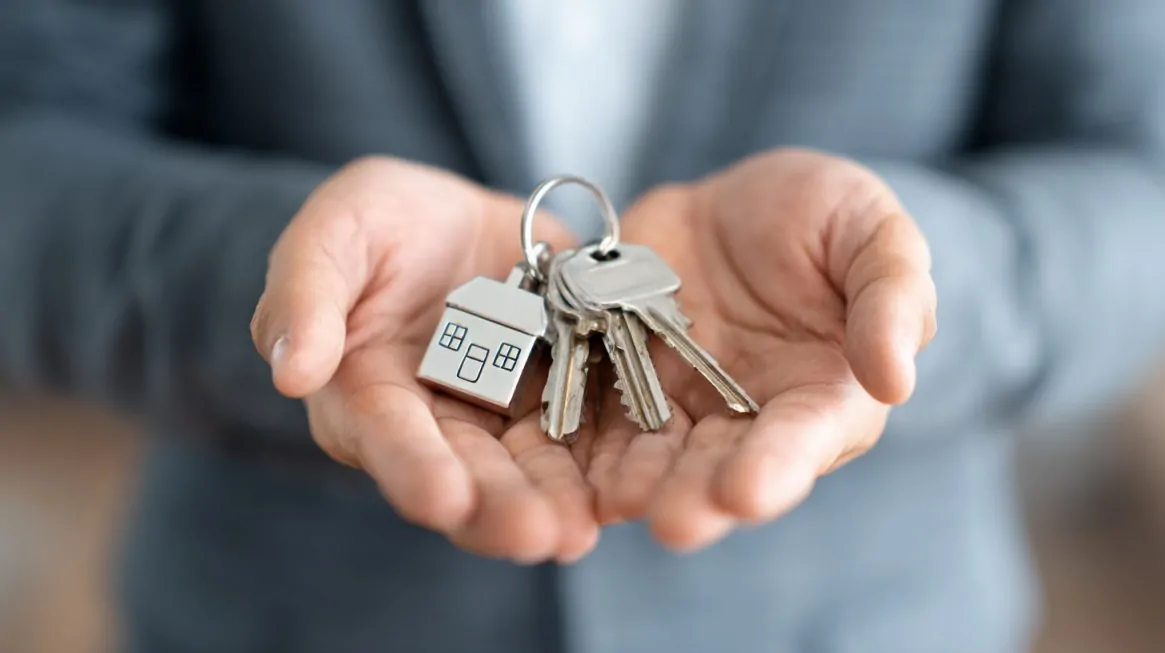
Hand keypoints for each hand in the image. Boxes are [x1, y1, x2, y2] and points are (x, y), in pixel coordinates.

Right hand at [250, 157, 597, 562]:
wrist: (451, 217)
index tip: (443, 500)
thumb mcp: (332, 234)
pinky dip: (605, 462)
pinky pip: (587, 433)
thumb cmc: (374, 224)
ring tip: (581, 532)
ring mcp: (503, 415)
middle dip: (500, 508)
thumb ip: (304, 294)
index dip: (413, 469)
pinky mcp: (560, 397)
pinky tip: (629, 487)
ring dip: (556, 504)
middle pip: (468, 474)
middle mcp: (437, 423)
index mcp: (366, 394)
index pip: (386, 437)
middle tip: (535, 537)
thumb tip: (291, 371)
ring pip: (530, 470)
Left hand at [582, 149, 936, 549]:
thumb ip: (893, 298)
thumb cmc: (827, 219)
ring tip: (613, 500)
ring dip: (634, 481)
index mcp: (823, 395)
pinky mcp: (620, 374)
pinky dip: (577, 434)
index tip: (750, 493)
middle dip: (697, 495)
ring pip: (653, 451)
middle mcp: (747, 417)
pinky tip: (557, 458)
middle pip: (720, 464)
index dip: (778, 466)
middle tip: (674, 524)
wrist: (739, 202)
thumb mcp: (875, 233)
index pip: (804, 438)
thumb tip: (896, 378)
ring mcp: (679, 400)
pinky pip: (594, 407)